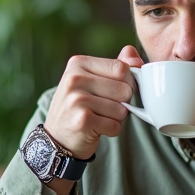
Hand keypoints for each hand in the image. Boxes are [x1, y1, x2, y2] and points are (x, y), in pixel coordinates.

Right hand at [43, 46, 144, 160]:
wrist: (57, 137)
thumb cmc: (80, 106)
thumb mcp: (93, 80)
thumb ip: (116, 67)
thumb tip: (136, 58)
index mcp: (78, 63)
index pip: (121, 68)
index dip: (128, 82)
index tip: (116, 91)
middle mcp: (75, 79)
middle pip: (125, 89)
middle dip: (122, 102)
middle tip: (104, 107)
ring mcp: (77, 100)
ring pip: (122, 109)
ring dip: (116, 118)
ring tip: (98, 117)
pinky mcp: (82, 121)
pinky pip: (115, 126)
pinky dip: (111, 130)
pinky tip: (95, 128)